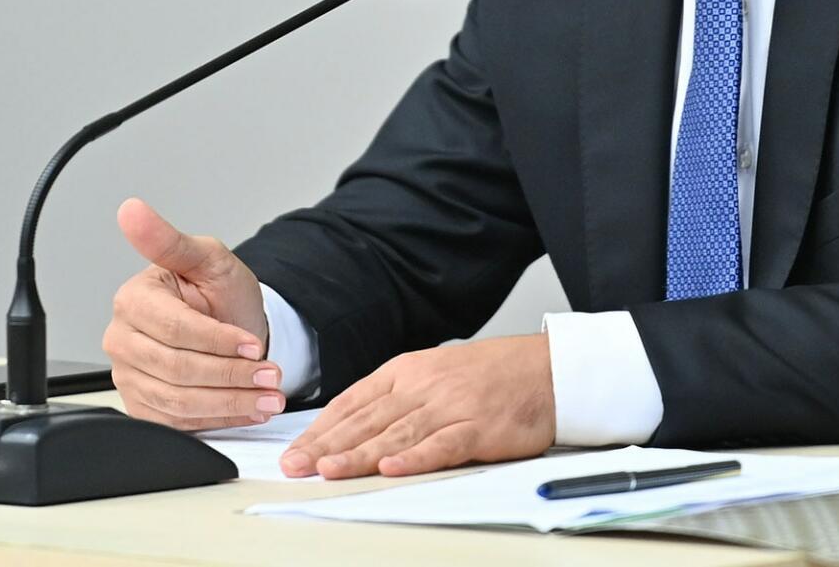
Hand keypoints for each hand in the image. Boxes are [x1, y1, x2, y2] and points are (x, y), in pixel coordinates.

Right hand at [101, 198, 284, 430]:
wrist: (230, 322)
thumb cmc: (217, 291)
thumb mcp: (207, 258)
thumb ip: (170, 240)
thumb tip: (131, 210)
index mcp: (133, 300)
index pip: (174, 329)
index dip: (216, 340)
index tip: (252, 344)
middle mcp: (124, 340)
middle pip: (177, 369)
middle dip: (231, 375)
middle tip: (271, 375)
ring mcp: (130, 376)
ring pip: (179, 401)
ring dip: (231, 401)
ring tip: (268, 397)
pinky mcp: (144, 406)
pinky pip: (179, 423)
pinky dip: (220, 418)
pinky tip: (250, 409)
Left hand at [280, 334, 555, 478]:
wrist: (544, 369)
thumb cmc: (488, 375)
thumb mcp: (434, 374)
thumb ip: (397, 398)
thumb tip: (354, 427)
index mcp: (407, 371)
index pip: (353, 402)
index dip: (321, 428)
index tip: (295, 450)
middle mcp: (422, 386)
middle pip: (366, 419)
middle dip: (326, 445)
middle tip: (295, 466)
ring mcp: (450, 406)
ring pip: (395, 433)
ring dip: (358, 454)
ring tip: (328, 470)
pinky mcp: (478, 427)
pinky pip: (441, 445)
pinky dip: (415, 458)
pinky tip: (391, 469)